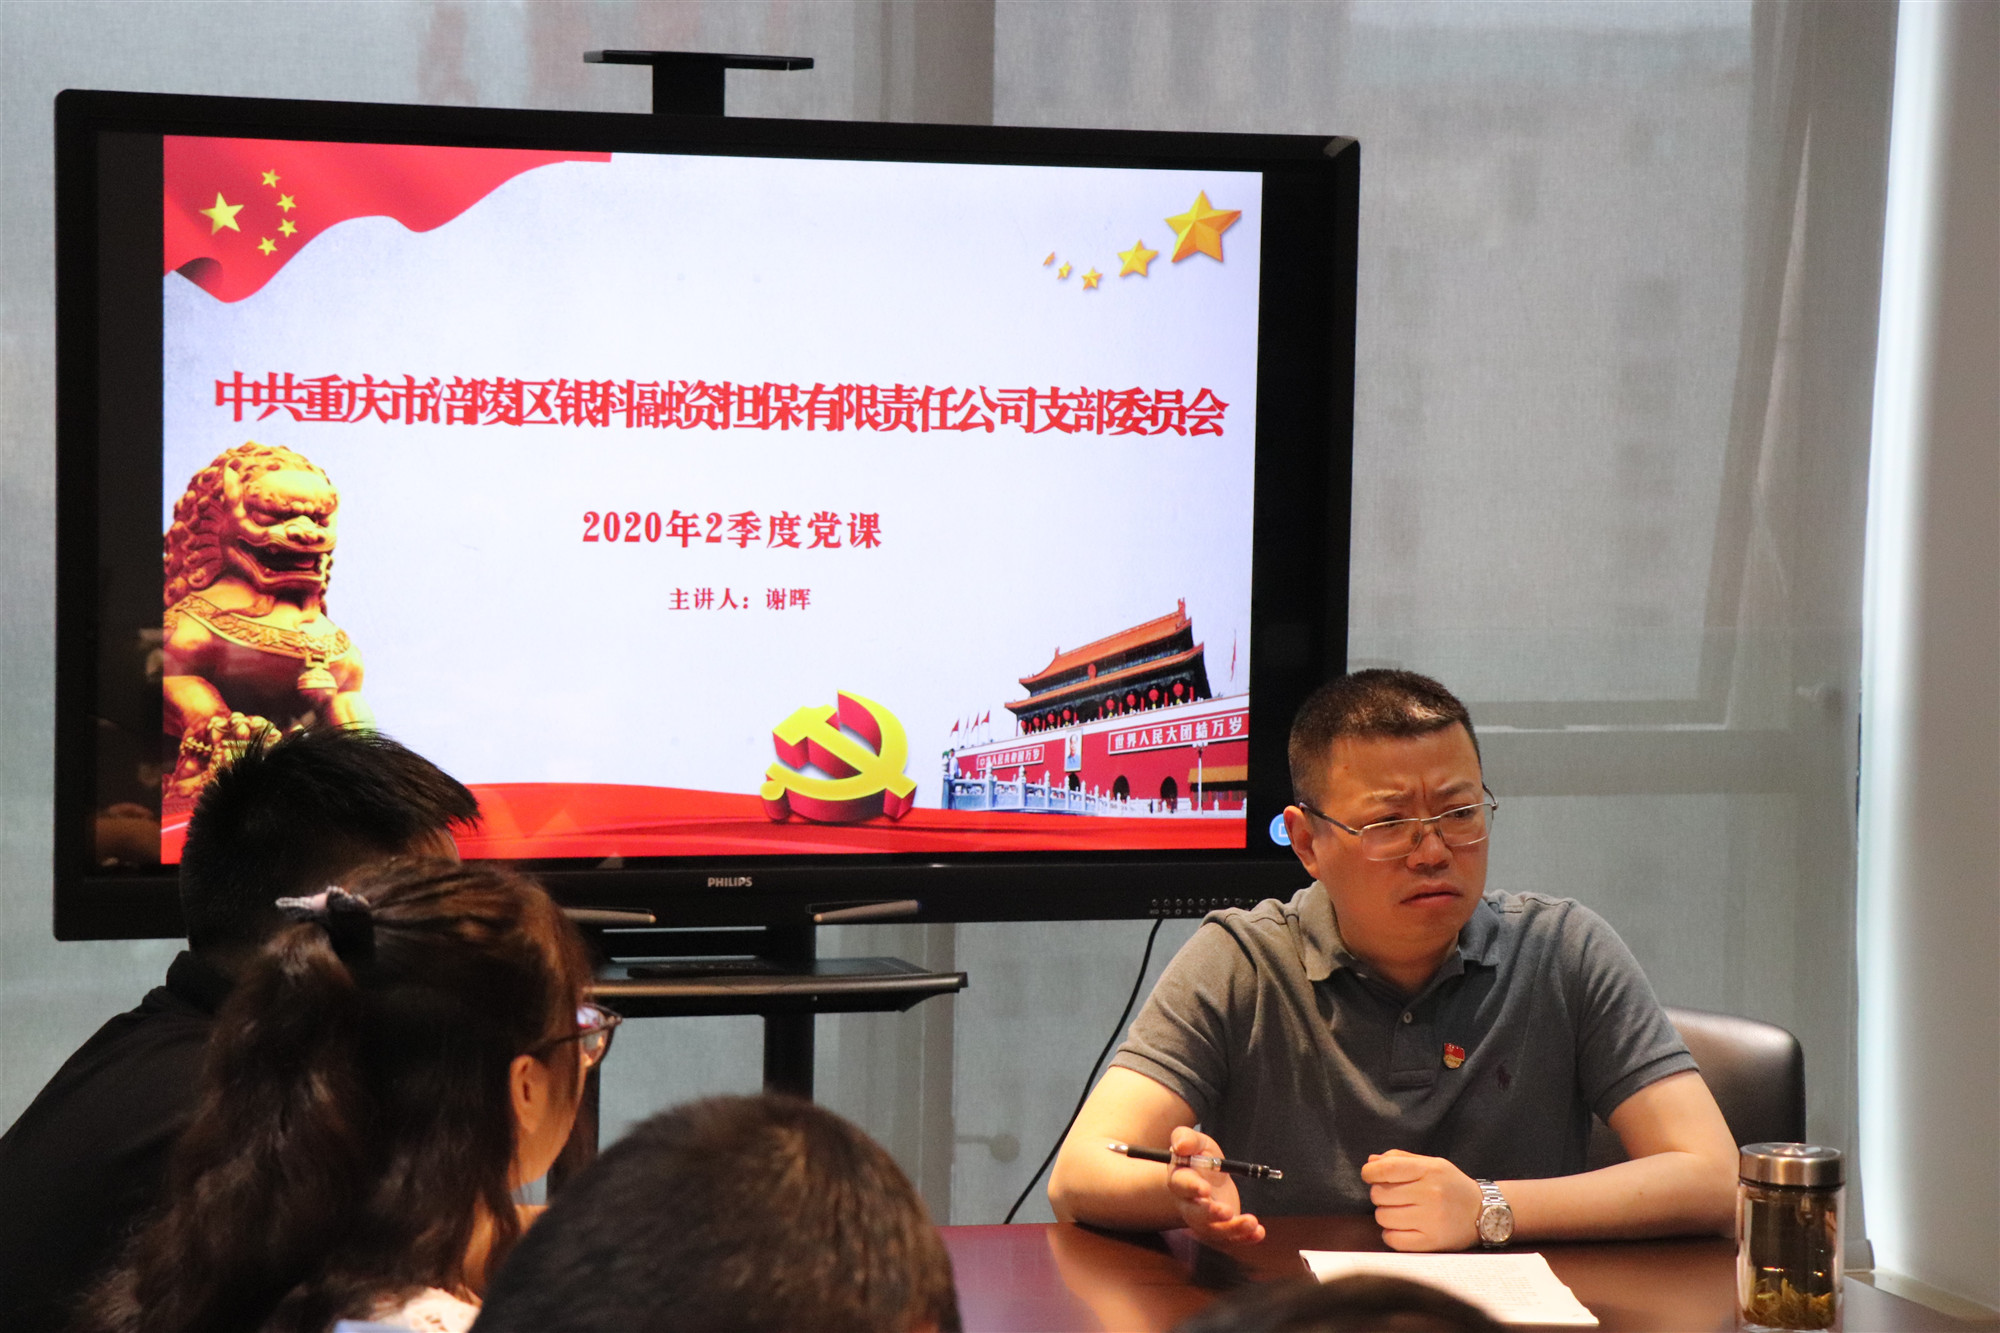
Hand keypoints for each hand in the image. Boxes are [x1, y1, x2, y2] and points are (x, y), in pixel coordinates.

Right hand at [1164, 1125, 1265, 1244]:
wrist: (1208, 1177)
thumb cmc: (1199, 1156)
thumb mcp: (1196, 1142)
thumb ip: (1186, 1139)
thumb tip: (1180, 1146)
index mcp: (1180, 1180)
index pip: (1182, 1186)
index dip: (1192, 1188)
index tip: (1205, 1189)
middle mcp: (1189, 1205)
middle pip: (1196, 1214)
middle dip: (1211, 1214)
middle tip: (1227, 1211)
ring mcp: (1204, 1221)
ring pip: (1214, 1230)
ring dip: (1232, 1229)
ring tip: (1252, 1222)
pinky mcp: (1222, 1228)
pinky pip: (1231, 1238)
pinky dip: (1245, 1238)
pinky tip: (1258, 1232)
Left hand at [1362, 1149, 1480, 1250]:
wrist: (1484, 1212)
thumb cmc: (1452, 1185)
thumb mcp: (1432, 1164)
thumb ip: (1401, 1159)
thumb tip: (1370, 1162)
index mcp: (1430, 1170)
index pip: (1387, 1169)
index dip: (1370, 1172)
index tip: (1369, 1175)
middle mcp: (1430, 1194)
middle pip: (1380, 1194)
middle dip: (1379, 1194)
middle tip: (1392, 1196)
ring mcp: (1431, 1220)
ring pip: (1383, 1217)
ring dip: (1385, 1214)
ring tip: (1398, 1211)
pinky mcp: (1432, 1242)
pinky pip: (1394, 1239)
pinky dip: (1390, 1234)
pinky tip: (1400, 1227)